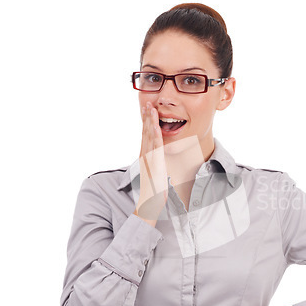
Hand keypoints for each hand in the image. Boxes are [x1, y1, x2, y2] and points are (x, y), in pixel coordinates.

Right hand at [133, 102, 167, 226]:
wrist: (150, 202)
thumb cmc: (154, 191)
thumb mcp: (156, 173)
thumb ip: (157, 165)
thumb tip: (161, 161)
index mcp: (145, 156)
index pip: (145, 136)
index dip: (146, 122)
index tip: (146, 111)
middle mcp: (144, 155)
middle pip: (145, 132)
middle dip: (146, 117)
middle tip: (146, 103)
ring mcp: (148, 158)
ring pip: (149, 135)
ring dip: (150, 121)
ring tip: (150, 108)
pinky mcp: (155, 162)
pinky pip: (155, 145)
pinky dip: (155, 134)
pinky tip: (156, 125)